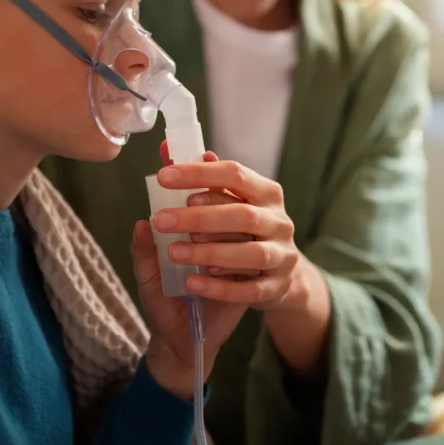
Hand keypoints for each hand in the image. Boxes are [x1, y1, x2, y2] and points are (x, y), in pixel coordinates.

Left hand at [153, 143, 298, 310]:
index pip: (235, 174)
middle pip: (244, 215)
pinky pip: (251, 290)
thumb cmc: (228, 237)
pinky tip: (192, 282)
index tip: (163, 177)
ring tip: (174, 253)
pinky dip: (220, 287)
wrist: (264, 282)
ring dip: (210, 251)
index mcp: (264, 193)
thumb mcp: (208, 211)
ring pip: (251, 254)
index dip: (200, 174)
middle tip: (161, 221)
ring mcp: (282, 256)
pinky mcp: (277, 288)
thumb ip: (188, 185)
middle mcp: (278, 221)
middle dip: (199, 217)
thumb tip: (165, 154)